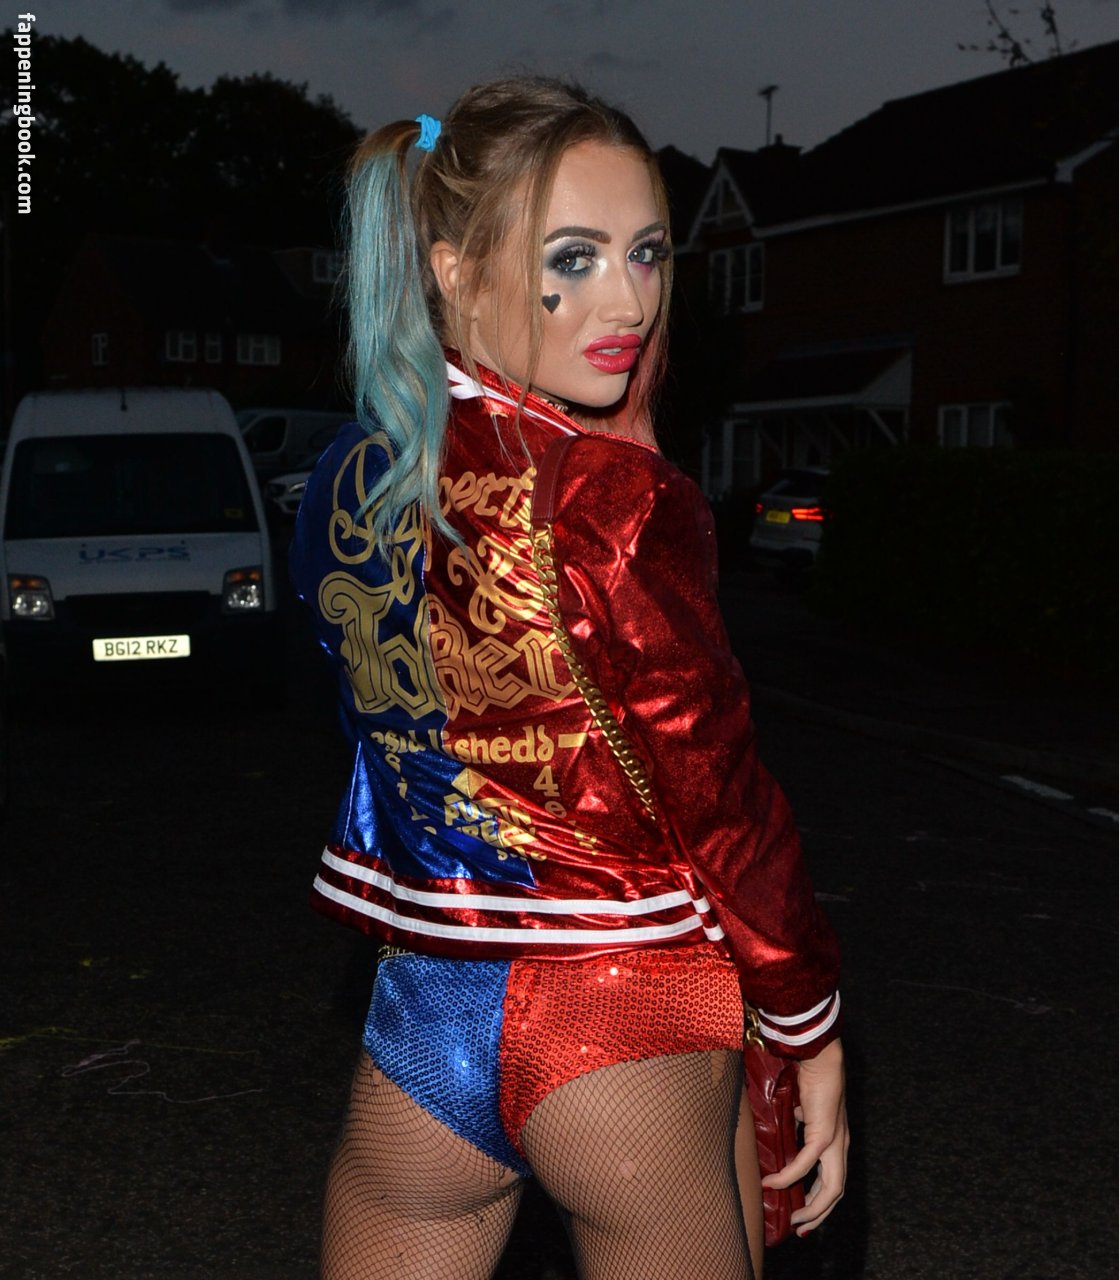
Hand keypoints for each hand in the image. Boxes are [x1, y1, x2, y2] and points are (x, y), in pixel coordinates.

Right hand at [762, 1037, 847, 1235]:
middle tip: (798, 1226)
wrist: (819, 1056)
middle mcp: (841, 1144)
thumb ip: (800, 1121)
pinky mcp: (824, 1134)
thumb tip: (791, 1124)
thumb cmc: (810, 1074)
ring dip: (811, 1207)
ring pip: (831, 1188)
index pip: (834, 1178)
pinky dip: (788, 1178)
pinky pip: (804, 1165)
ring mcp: (835, 1141)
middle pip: (836, 1191)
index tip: (804, 1213)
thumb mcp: (803, 1106)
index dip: (821, 1199)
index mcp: (837, 1139)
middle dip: (819, 1214)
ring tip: (792, 1217)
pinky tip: (772, 1183)